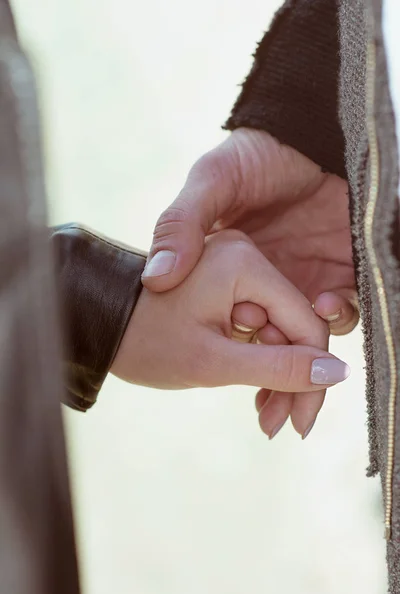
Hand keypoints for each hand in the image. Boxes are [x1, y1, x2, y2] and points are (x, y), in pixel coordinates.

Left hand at [112, 231, 349, 437]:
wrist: (101, 326)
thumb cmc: (146, 342)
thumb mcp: (215, 361)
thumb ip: (279, 367)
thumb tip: (337, 374)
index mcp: (245, 262)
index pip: (306, 323)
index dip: (312, 375)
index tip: (301, 422)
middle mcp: (247, 255)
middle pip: (294, 327)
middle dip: (290, 379)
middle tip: (274, 425)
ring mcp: (237, 267)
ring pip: (278, 329)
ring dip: (274, 373)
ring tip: (262, 416)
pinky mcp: (228, 282)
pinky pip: (259, 322)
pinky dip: (257, 356)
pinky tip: (253, 389)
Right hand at [142, 128, 356, 335]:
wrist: (315, 131)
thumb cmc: (258, 153)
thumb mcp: (212, 181)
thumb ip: (181, 224)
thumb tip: (156, 279)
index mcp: (235, 268)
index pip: (231, 317)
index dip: (234, 338)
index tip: (237, 336)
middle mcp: (271, 278)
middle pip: (274, 334)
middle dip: (278, 356)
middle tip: (275, 355)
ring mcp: (308, 276)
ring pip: (309, 330)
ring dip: (308, 338)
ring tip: (301, 322)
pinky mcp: (344, 270)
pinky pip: (347, 308)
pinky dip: (341, 315)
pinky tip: (325, 302)